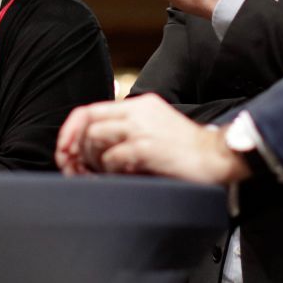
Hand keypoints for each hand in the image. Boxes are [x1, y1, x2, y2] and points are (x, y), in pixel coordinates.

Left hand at [56, 94, 247, 184]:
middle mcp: (138, 112)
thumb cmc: (186, 152)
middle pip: (88, 123)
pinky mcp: (148, 148)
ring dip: (92, 160)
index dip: (70, 130)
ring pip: (96, 138)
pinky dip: (109, 170)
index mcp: (139, 106)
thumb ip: (126, 133)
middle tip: (76, 168)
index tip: (65, 150)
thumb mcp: (154, 131)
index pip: (90, 110)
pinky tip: (121, 176)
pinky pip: (113, 157)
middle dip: (75, 148)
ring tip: (103, 174)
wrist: (218, 157)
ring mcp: (143, 129)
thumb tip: (89, 151)